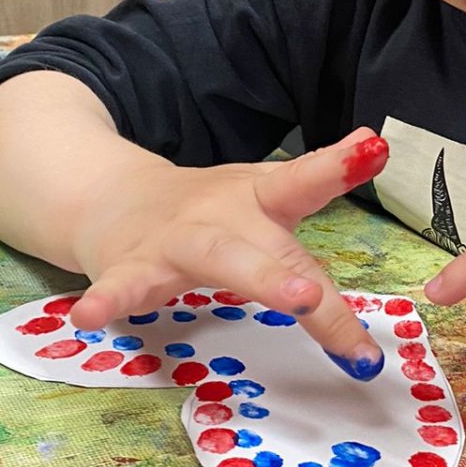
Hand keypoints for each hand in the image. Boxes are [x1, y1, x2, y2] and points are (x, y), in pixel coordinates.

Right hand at [67, 127, 388, 372]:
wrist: (112, 198)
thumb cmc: (206, 210)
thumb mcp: (261, 194)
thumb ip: (314, 192)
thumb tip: (376, 159)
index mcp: (257, 199)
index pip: (303, 181)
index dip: (339, 165)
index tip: (375, 148)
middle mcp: (222, 216)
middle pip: (269, 248)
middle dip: (296, 274)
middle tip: (319, 297)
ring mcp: (176, 241)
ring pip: (219, 260)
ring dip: (259, 281)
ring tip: (296, 302)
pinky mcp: (131, 268)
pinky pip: (121, 288)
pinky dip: (106, 302)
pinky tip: (89, 319)